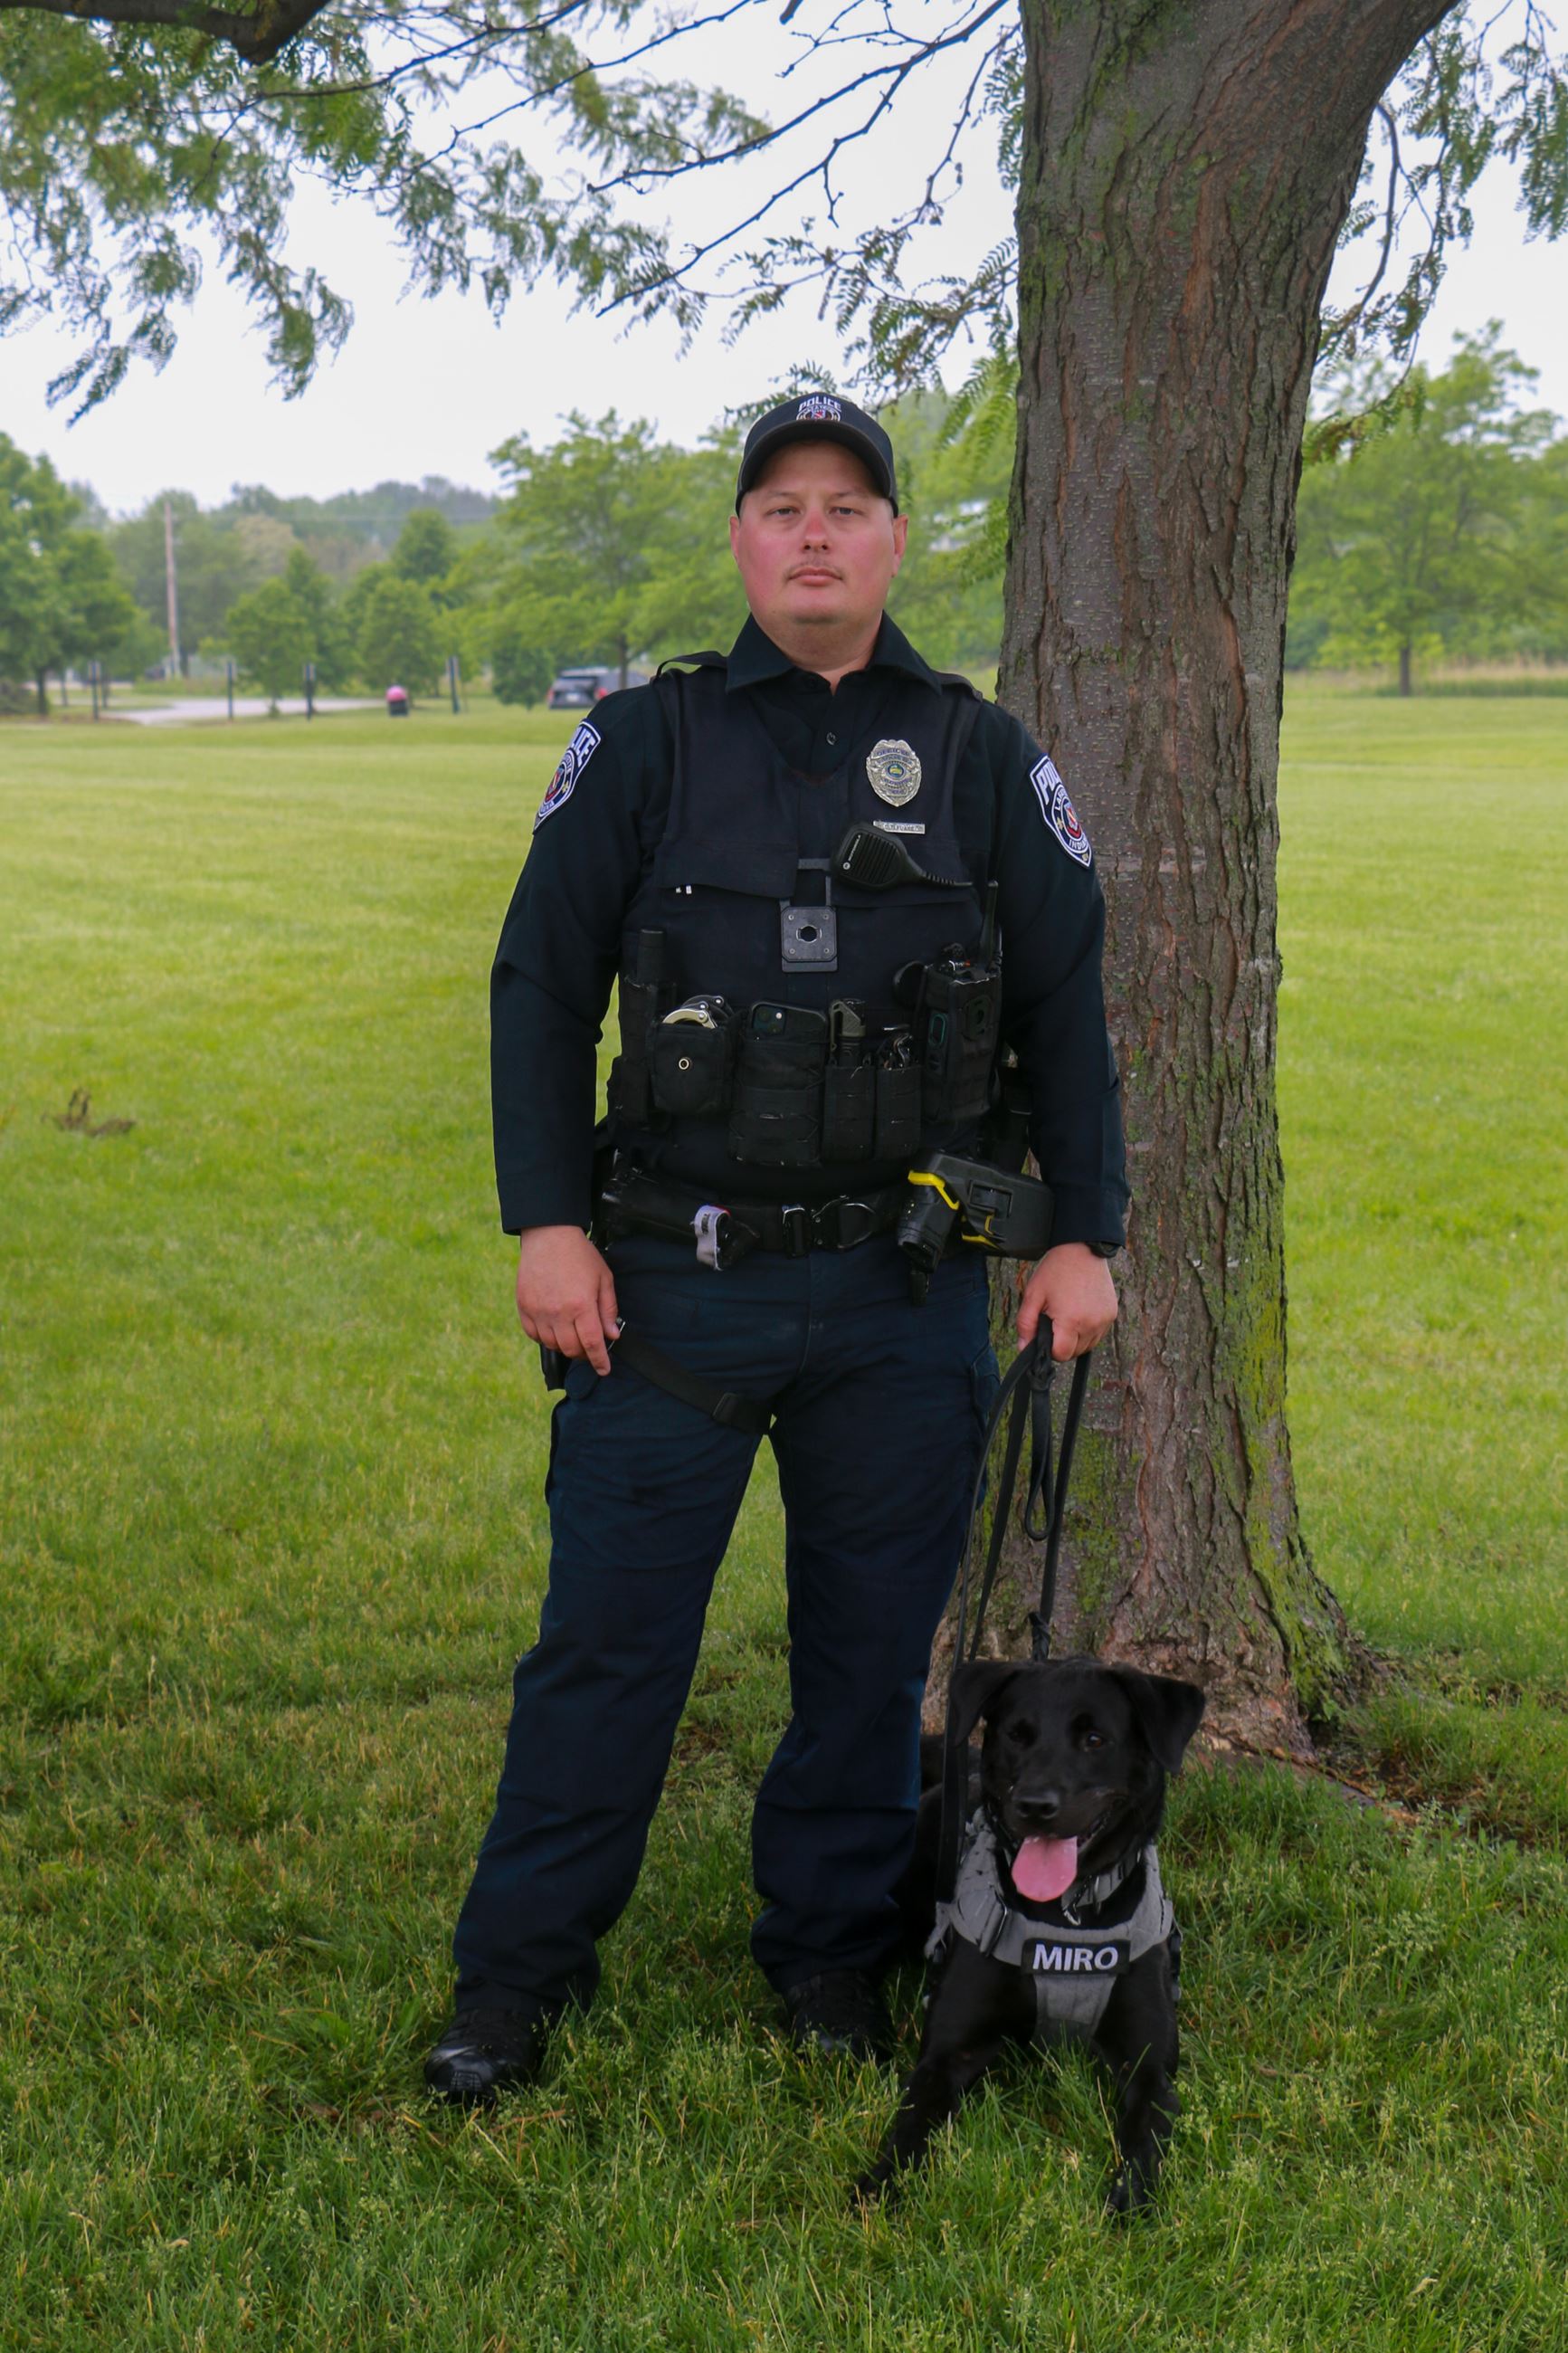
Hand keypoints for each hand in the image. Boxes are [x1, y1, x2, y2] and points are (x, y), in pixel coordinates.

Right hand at [515, 1226, 620, 1375]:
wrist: (549, 1235)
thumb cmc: (580, 1255)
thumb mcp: (603, 1279)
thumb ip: (608, 1309)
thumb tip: (612, 1336)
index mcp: (581, 1305)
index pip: (592, 1344)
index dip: (600, 1361)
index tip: (604, 1370)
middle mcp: (558, 1312)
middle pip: (571, 1349)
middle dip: (584, 1354)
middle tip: (590, 1347)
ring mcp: (538, 1311)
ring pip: (552, 1344)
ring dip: (565, 1345)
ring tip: (572, 1334)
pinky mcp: (524, 1307)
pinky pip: (533, 1335)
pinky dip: (545, 1337)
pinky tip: (554, 1328)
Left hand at [1017, 1242, 1117, 1360]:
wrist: (1082, 1249)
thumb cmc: (1056, 1270)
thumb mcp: (1033, 1295)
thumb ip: (1026, 1325)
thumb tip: (1024, 1348)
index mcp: (1071, 1321)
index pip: (1061, 1355)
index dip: (1050, 1348)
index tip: (1046, 1333)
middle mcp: (1092, 1324)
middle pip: (1075, 1353)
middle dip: (1062, 1343)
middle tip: (1055, 1319)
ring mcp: (1105, 1320)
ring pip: (1087, 1346)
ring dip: (1076, 1338)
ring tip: (1068, 1314)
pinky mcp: (1112, 1314)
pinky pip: (1098, 1334)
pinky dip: (1088, 1329)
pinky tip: (1080, 1311)